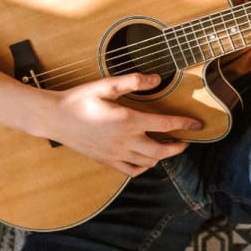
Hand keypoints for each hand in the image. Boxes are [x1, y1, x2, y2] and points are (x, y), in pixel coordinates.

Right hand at [39, 73, 202, 175]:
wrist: (53, 118)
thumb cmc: (78, 99)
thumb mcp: (105, 85)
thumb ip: (133, 81)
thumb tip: (157, 79)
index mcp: (127, 120)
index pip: (164, 124)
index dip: (184, 124)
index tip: (198, 125)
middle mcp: (124, 141)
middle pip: (161, 150)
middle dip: (178, 147)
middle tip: (185, 141)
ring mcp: (115, 154)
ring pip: (148, 162)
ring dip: (162, 156)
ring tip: (168, 147)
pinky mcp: (106, 161)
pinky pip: (132, 171)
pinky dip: (144, 167)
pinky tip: (146, 158)